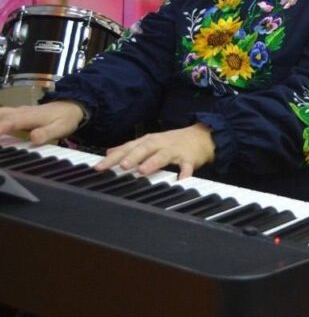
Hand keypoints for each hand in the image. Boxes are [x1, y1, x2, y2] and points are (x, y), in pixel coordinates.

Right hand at [0, 101, 84, 145]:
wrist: (70, 106)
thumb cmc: (64, 119)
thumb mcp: (61, 128)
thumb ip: (46, 133)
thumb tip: (33, 138)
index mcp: (29, 116)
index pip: (10, 122)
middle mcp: (19, 112)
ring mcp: (16, 112)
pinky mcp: (15, 114)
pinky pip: (0, 116)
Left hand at [95, 123, 214, 179]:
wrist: (201, 136)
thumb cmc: (173, 142)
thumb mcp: (150, 141)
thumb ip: (130, 148)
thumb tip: (109, 152)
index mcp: (148, 141)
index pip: (127, 148)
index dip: (113, 158)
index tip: (98, 167)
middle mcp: (160, 144)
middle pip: (144, 149)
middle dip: (132, 157)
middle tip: (121, 166)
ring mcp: (175, 150)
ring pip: (162, 155)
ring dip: (153, 162)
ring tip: (143, 170)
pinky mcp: (189, 158)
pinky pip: (187, 166)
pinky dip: (185, 172)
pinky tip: (181, 180)